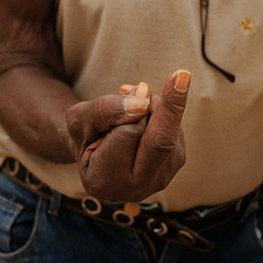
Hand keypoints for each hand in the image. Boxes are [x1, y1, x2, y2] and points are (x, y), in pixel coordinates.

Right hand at [66, 70, 189, 200]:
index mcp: (105, 181)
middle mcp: (137, 187)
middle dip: (169, 107)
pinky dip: (161, 112)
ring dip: (153, 106)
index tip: (131, 86)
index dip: (129, 109)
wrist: (95, 148)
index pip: (127, 136)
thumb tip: (144, 103)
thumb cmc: (85, 132)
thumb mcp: (81, 118)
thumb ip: (106, 111)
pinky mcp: (175, 161)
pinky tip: (142, 114)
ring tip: (128, 105)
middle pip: (161, 142)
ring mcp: (161, 177)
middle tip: (181, 75)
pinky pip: (175, 128)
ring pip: (169, 130)